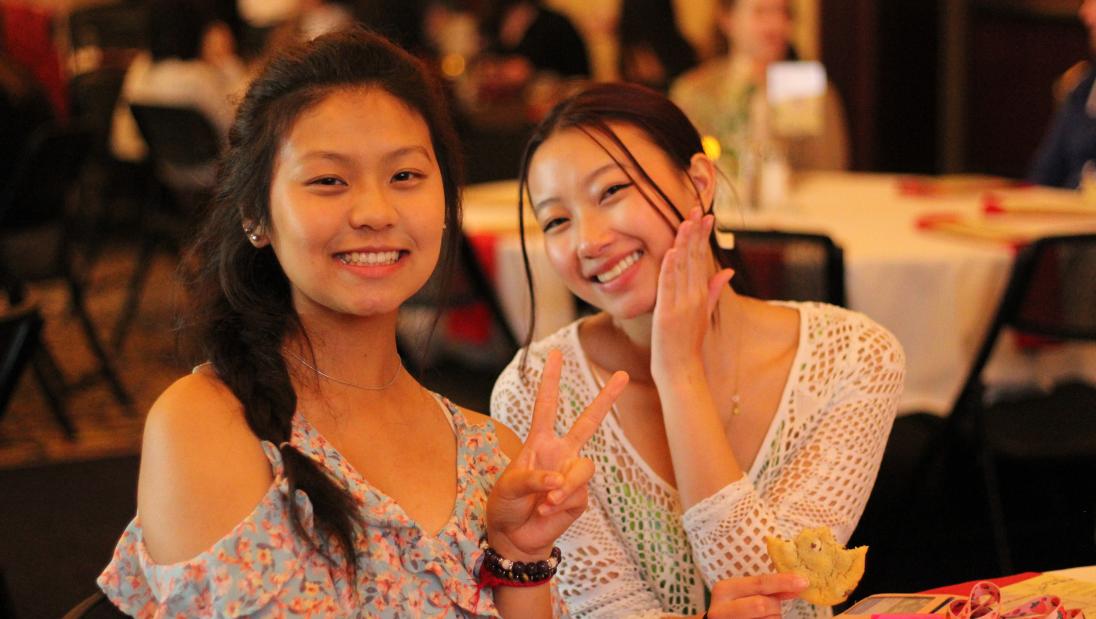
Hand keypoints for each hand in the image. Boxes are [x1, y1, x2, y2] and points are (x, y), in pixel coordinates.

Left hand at [486, 349, 627, 559]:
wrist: (514, 537)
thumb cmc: (506, 506)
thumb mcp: (508, 488)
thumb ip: (531, 479)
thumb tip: (558, 481)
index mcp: (539, 443)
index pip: (546, 406)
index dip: (550, 380)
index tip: (555, 354)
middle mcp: (560, 454)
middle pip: (588, 422)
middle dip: (606, 399)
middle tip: (623, 375)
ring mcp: (572, 475)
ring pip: (584, 468)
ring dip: (567, 485)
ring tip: (548, 501)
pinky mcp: (579, 497)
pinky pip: (578, 494)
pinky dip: (561, 503)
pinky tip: (547, 511)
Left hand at [650, 207, 733, 383]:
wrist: (681, 369)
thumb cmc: (688, 342)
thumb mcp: (705, 313)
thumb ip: (716, 290)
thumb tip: (728, 270)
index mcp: (702, 294)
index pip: (703, 258)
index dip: (703, 236)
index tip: (706, 216)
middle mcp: (694, 296)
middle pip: (695, 258)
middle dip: (695, 232)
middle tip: (696, 209)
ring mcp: (682, 304)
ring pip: (683, 268)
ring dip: (684, 244)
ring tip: (685, 222)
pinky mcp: (668, 313)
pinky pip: (669, 286)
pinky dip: (671, 269)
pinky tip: (672, 252)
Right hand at [705, 574, 808, 618]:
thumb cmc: (735, 608)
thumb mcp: (746, 594)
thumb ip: (769, 589)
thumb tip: (799, 585)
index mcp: (724, 589)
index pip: (759, 583)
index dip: (783, 582)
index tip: (803, 582)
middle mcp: (721, 609)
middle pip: (763, 604)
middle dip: (774, 607)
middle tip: (772, 608)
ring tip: (760, 618)